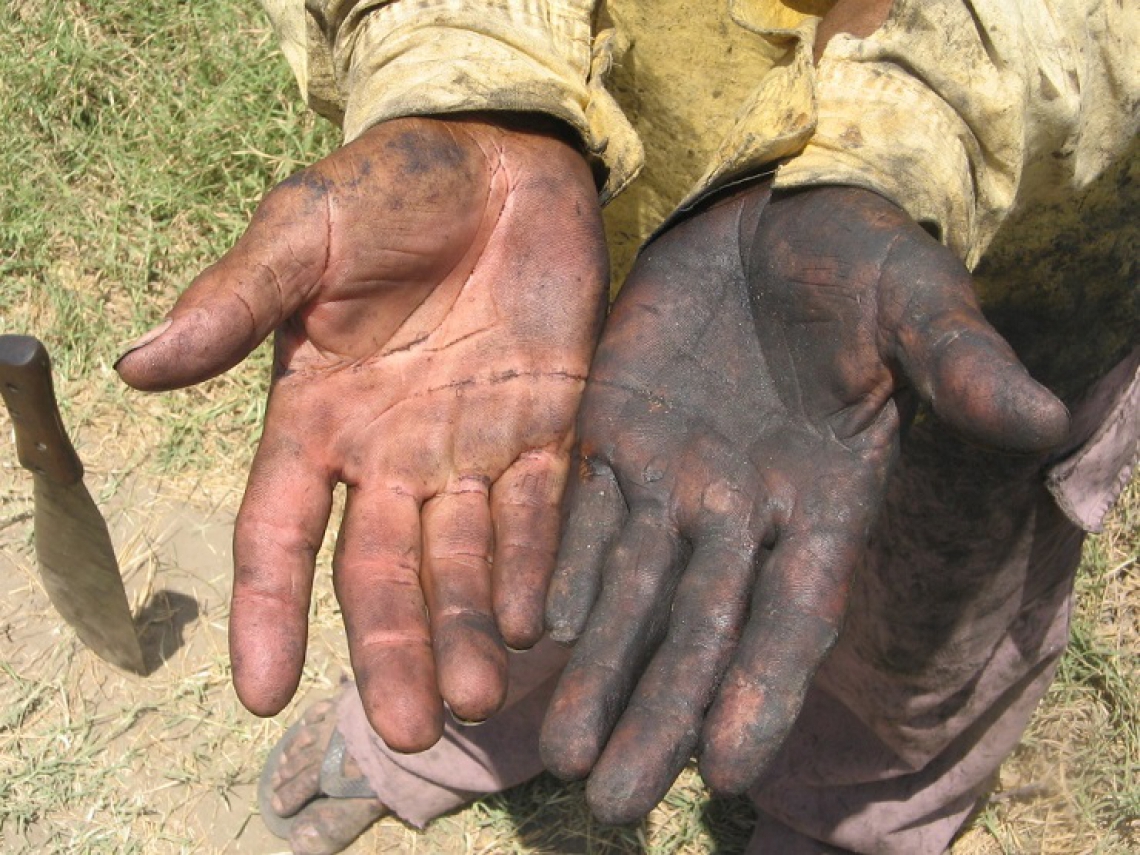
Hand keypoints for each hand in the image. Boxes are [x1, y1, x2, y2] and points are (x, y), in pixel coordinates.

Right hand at [116, 116, 606, 750]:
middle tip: (413, 727)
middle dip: (393, 648)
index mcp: (317, 418)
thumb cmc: (391, 189)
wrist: (498, 154)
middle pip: (381, 571)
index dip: (268, 609)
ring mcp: (471, 449)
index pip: (278, 531)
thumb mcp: (303, 234)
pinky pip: (540, 506)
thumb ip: (236, 300)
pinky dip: (536, 560)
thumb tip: (137, 365)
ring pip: (464, 558)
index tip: (262, 690)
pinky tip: (536, 617)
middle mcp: (391, 454)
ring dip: (469, 626)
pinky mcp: (548, 426)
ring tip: (480, 695)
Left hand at [539, 182, 1067, 820]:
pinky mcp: (614, 433)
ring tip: (562, 752)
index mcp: (824, 499)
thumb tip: (1042, 420)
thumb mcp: (915, 302)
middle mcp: (744, 512)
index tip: (725, 772)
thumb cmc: (858, 260)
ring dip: (598, 670)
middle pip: (698, 631)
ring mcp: (672, 477)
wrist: (770, 214)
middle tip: (613, 806)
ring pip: (631, 592)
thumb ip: (960, 365)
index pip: (793, 614)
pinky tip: (535, 633)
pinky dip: (563, 572)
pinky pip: (582, 516)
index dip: (761, 690)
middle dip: (659, 714)